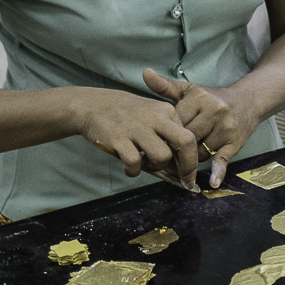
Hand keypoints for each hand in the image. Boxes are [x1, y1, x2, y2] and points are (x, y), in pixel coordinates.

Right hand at [76, 88, 200, 185]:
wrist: (93, 104)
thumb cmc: (127, 115)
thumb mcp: (152, 115)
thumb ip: (167, 135)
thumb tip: (180, 166)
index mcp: (167, 111)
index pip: (189, 138)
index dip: (191, 160)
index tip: (187, 175)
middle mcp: (156, 117)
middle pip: (185, 143)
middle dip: (187, 166)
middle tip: (182, 180)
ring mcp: (137, 127)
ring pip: (162, 156)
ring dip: (155, 167)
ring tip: (144, 163)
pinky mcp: (118, 138)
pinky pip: (135, 163)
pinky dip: (133, 171)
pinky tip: (129, 167)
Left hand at [144, 69, 260, 188]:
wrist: (248, 101)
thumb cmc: (213, 98)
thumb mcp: (190, 90)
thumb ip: (165, 86)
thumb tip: (144, 73)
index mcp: (200, 98)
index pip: (175, 122)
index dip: (165, 135)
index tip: (157, 142)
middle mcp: (215, 112)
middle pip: (187, 139)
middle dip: (175, 150)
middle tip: (164, 160)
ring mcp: (226, 128)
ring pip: (200, 152)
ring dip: (190, 160)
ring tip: (180, 164)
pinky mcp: (236, 142)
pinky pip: (223, 158)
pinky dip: (217, 171)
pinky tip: (212, 182)